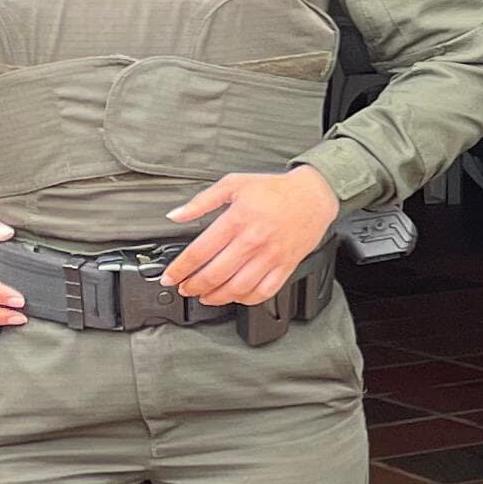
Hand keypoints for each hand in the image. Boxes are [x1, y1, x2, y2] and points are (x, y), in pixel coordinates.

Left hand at [162, 165, 342, 307]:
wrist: (313, 195)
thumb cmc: (275, 189)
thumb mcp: (234, 184)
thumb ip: (202, 201)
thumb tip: (176, 215)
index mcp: (237, 220)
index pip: (199, 252)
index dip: (180, 269)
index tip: (169, 277)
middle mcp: (253, 241)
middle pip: (215, 274)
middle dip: (193, 286)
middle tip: (184, 288)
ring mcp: (271, 257)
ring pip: (237, 288)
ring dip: (216, 296)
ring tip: (205, 295)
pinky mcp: (285, 266)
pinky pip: (264, 291)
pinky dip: (246, 299)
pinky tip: (235, 296)